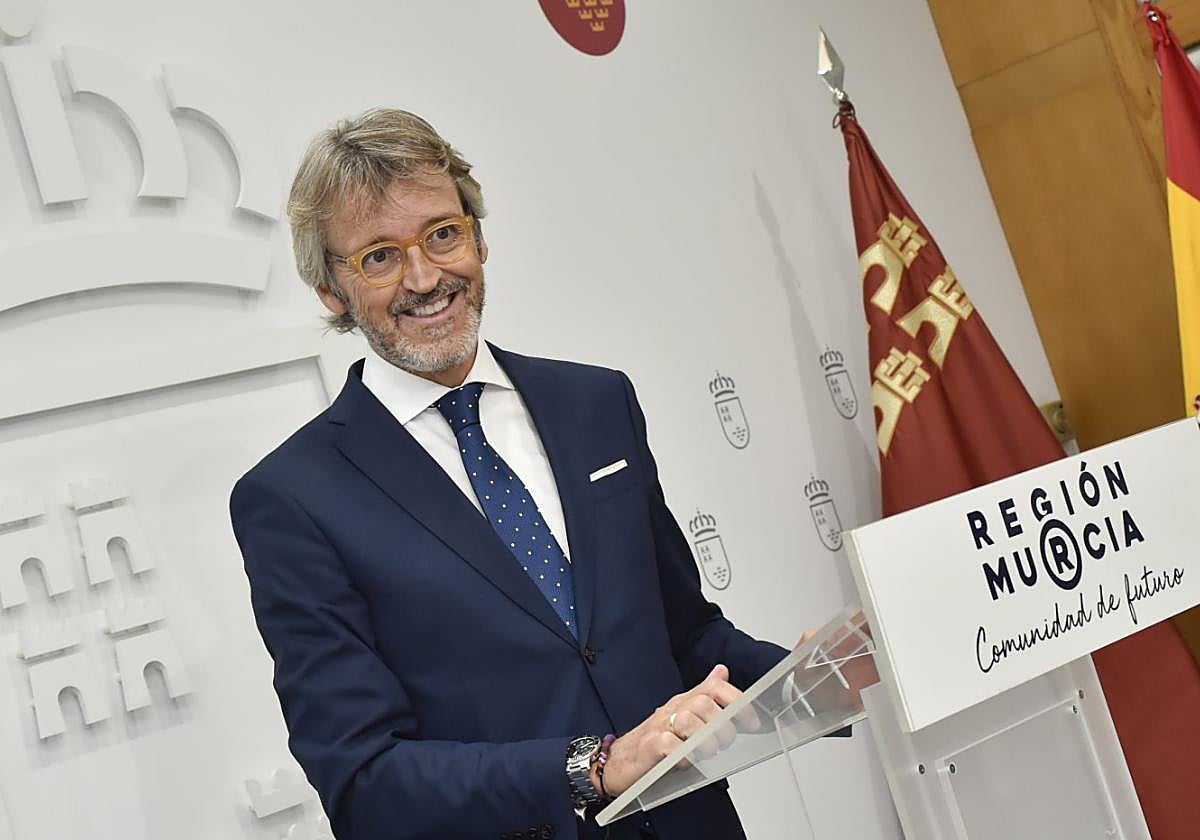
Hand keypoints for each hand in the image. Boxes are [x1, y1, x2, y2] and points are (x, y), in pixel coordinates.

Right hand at [595, 664, 743, 797]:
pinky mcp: (649, 746)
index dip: (737, 700)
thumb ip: (704, 694)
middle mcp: (673, 709)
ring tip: (709, 753)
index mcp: (684, 701)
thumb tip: (722, 671)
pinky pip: (670, 745)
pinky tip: (687, 761)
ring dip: (707, 741)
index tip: (751, 721)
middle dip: (724, 726)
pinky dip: (684, 755)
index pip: (714, 687)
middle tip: (726, 743)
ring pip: (690, 722)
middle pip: (705, 704)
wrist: (617, 760)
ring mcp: (659, 726)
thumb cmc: (654, 740)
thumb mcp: (682, 714)